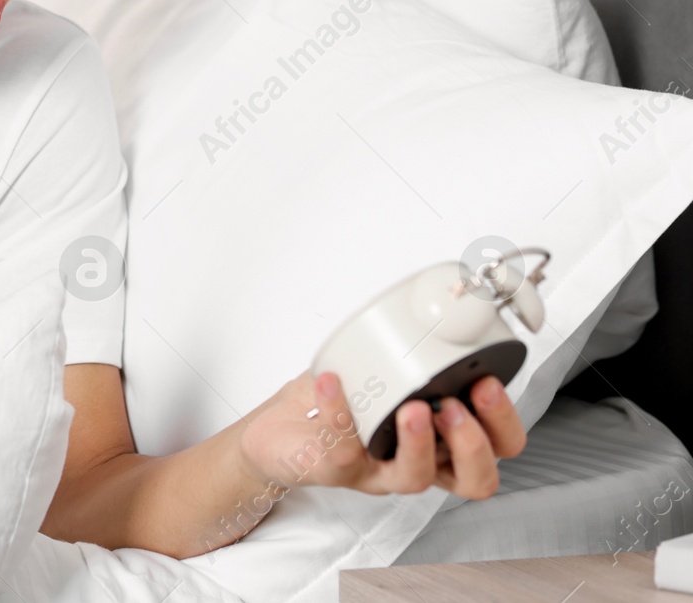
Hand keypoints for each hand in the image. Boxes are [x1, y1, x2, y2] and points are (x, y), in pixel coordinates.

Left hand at [238, 372, 526, 500]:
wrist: (276, 431)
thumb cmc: (332, 402)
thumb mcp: (377, 368)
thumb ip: (405, 345)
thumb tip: (427, 300)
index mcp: (440, 436)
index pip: (498, 446)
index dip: (502, 422)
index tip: (488, 382)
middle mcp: (418, 459)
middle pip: (475, 478)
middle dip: (474, 443)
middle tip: (456, 406)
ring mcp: (379, 470)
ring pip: (417, 476)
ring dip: (419, 441)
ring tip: (411, 408)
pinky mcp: (337, 470)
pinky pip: (344, 450)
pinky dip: (340, 413)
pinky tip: (332, 383)